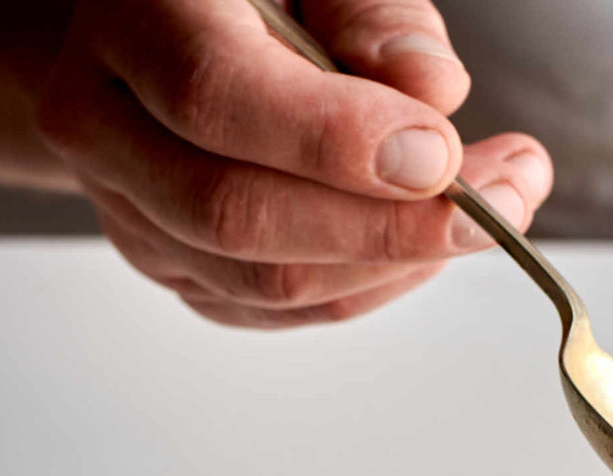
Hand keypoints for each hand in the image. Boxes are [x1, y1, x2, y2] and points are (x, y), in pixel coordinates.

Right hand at [37, 0, 552, 326]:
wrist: (157, 39)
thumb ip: (372, 14)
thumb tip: (432, 99)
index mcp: (130, 20)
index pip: (218, 100)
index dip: (334, 142)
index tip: (441, 157)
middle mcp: (106, 130)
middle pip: (239, 215)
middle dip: (387, 226)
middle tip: (505, 204)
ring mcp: (133, 216)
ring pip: (266, 282)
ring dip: (395, 264)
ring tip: (491, 214)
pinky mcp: (173, 272)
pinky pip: (278, 309)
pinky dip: (367, 288)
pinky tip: (426, 245)